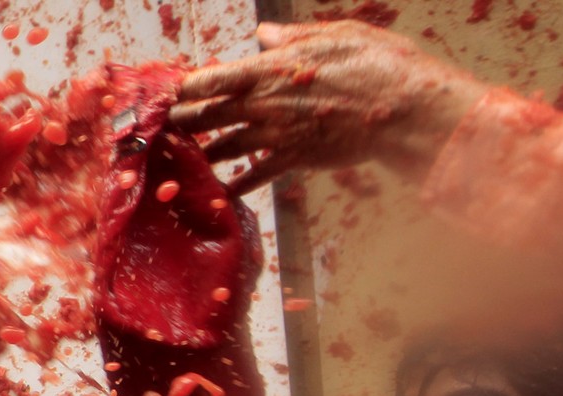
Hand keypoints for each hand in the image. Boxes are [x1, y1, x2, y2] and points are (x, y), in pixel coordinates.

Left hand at [171, 20, 488, 193]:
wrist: (406, 110)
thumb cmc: (378, 63)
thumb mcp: (336, 35)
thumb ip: (292, 37)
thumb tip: (263, 34)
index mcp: (269, 70)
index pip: (211, 79)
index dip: (183, 86)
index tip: (163, 92)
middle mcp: (264, 105)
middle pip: (208, 115)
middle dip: (180, 122)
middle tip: (156, 130)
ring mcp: (277, 135)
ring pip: (223, 147)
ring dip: (197, 154)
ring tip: (173, 160)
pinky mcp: (294, 159)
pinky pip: (255, 175)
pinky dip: (234, 186)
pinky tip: (216, 194)